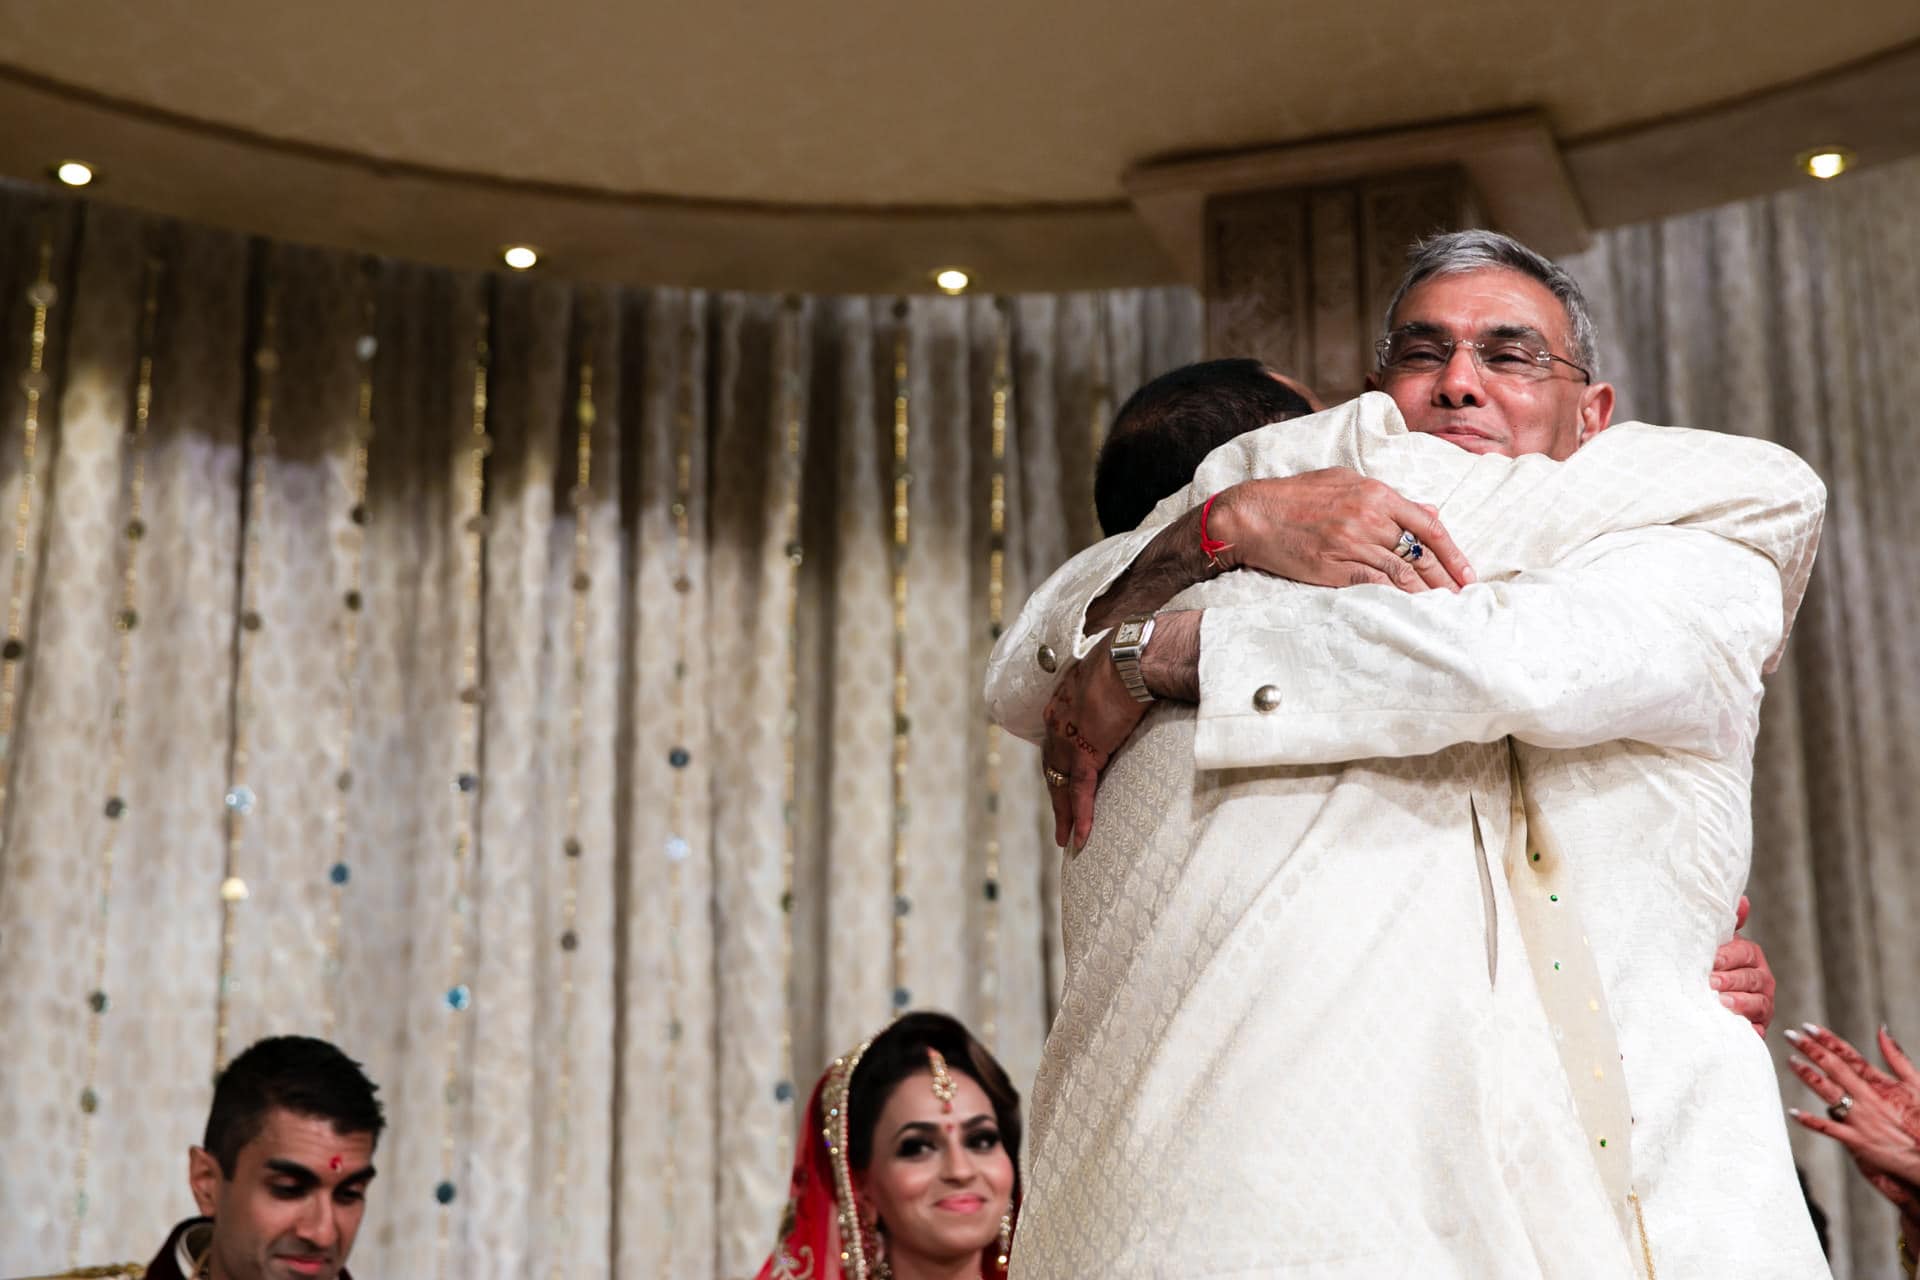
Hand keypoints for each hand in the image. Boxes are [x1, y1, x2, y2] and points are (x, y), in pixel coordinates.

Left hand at [1039, 635, 1147, 849]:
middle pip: (1053, 768)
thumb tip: (1127, 690)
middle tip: (1060, 822)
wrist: (1133, 655)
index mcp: (1063, 702)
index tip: (1062, 782)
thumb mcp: (1109, 674)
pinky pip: (1080, 791)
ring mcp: (1069, 738)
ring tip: (1067, 839)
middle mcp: (1058, 722)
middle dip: (1056, 796)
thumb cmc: (1129, 656)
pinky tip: (1080, 837)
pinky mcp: (1085, 752)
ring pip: (1061, 785)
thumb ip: (1109, 690)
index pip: (1056, 742)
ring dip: (1064, 814)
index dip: (1059, 766)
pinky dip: (1080, 815)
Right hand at [1207, 470, 1474, 592]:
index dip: (1452, 551)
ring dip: (1427, 593)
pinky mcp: (1335, 568)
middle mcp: (1369, 517)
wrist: (1252, 515)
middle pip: (1420, 552)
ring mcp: (1352, 544)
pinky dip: (1398, 598)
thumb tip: (1427, 508)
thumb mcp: (1344, 481)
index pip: (1427, 524)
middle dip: (1446, 577)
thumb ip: (1387, 496)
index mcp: (1375, 493)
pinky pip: (1377, 585)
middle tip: (1464, 596)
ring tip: (1444, 608)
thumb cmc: (1295, 496)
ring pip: (1402, 573)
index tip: (1466, 571)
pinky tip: (1412, 608)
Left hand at [1711, 895, 1773, 1035]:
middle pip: (1752, 979)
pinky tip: (1736, 1027)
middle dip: (1732, 980)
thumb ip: (1728, 924)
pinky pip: (1757, 1030)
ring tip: (1722, 1003)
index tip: (1712, 961)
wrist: (1705, 1000)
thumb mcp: (1716, 944)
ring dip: (1740, 1003)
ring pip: (1758, 1004)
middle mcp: (1762, 981)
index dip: (1729, 956)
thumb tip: (1744, 901)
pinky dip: (1748, 1029)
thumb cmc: (1710, 967)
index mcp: (1751, 958)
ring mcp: (1762, 1005)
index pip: (1746, 953)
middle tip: (1712, 982)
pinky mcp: (1757, 1027)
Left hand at [1786, 1023, 1919, 1192]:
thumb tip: (1882, 1029)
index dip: (1828, 1040)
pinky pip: (1829, 1129)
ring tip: (1791, 1061)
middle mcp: (1869, 1099)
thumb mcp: (1917, 1084)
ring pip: (1828, 1093)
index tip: (1809, 1027)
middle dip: (1811, 1050)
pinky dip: (1810, 1121)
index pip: (1850, 1056)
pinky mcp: (1858, 1141)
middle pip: (1835, 1069)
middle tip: (1791, 1035)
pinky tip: (1794, 1112)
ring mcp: (1862, 1119)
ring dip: (1807, 1076)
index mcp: (1882, 1084)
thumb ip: (1897, 1056)